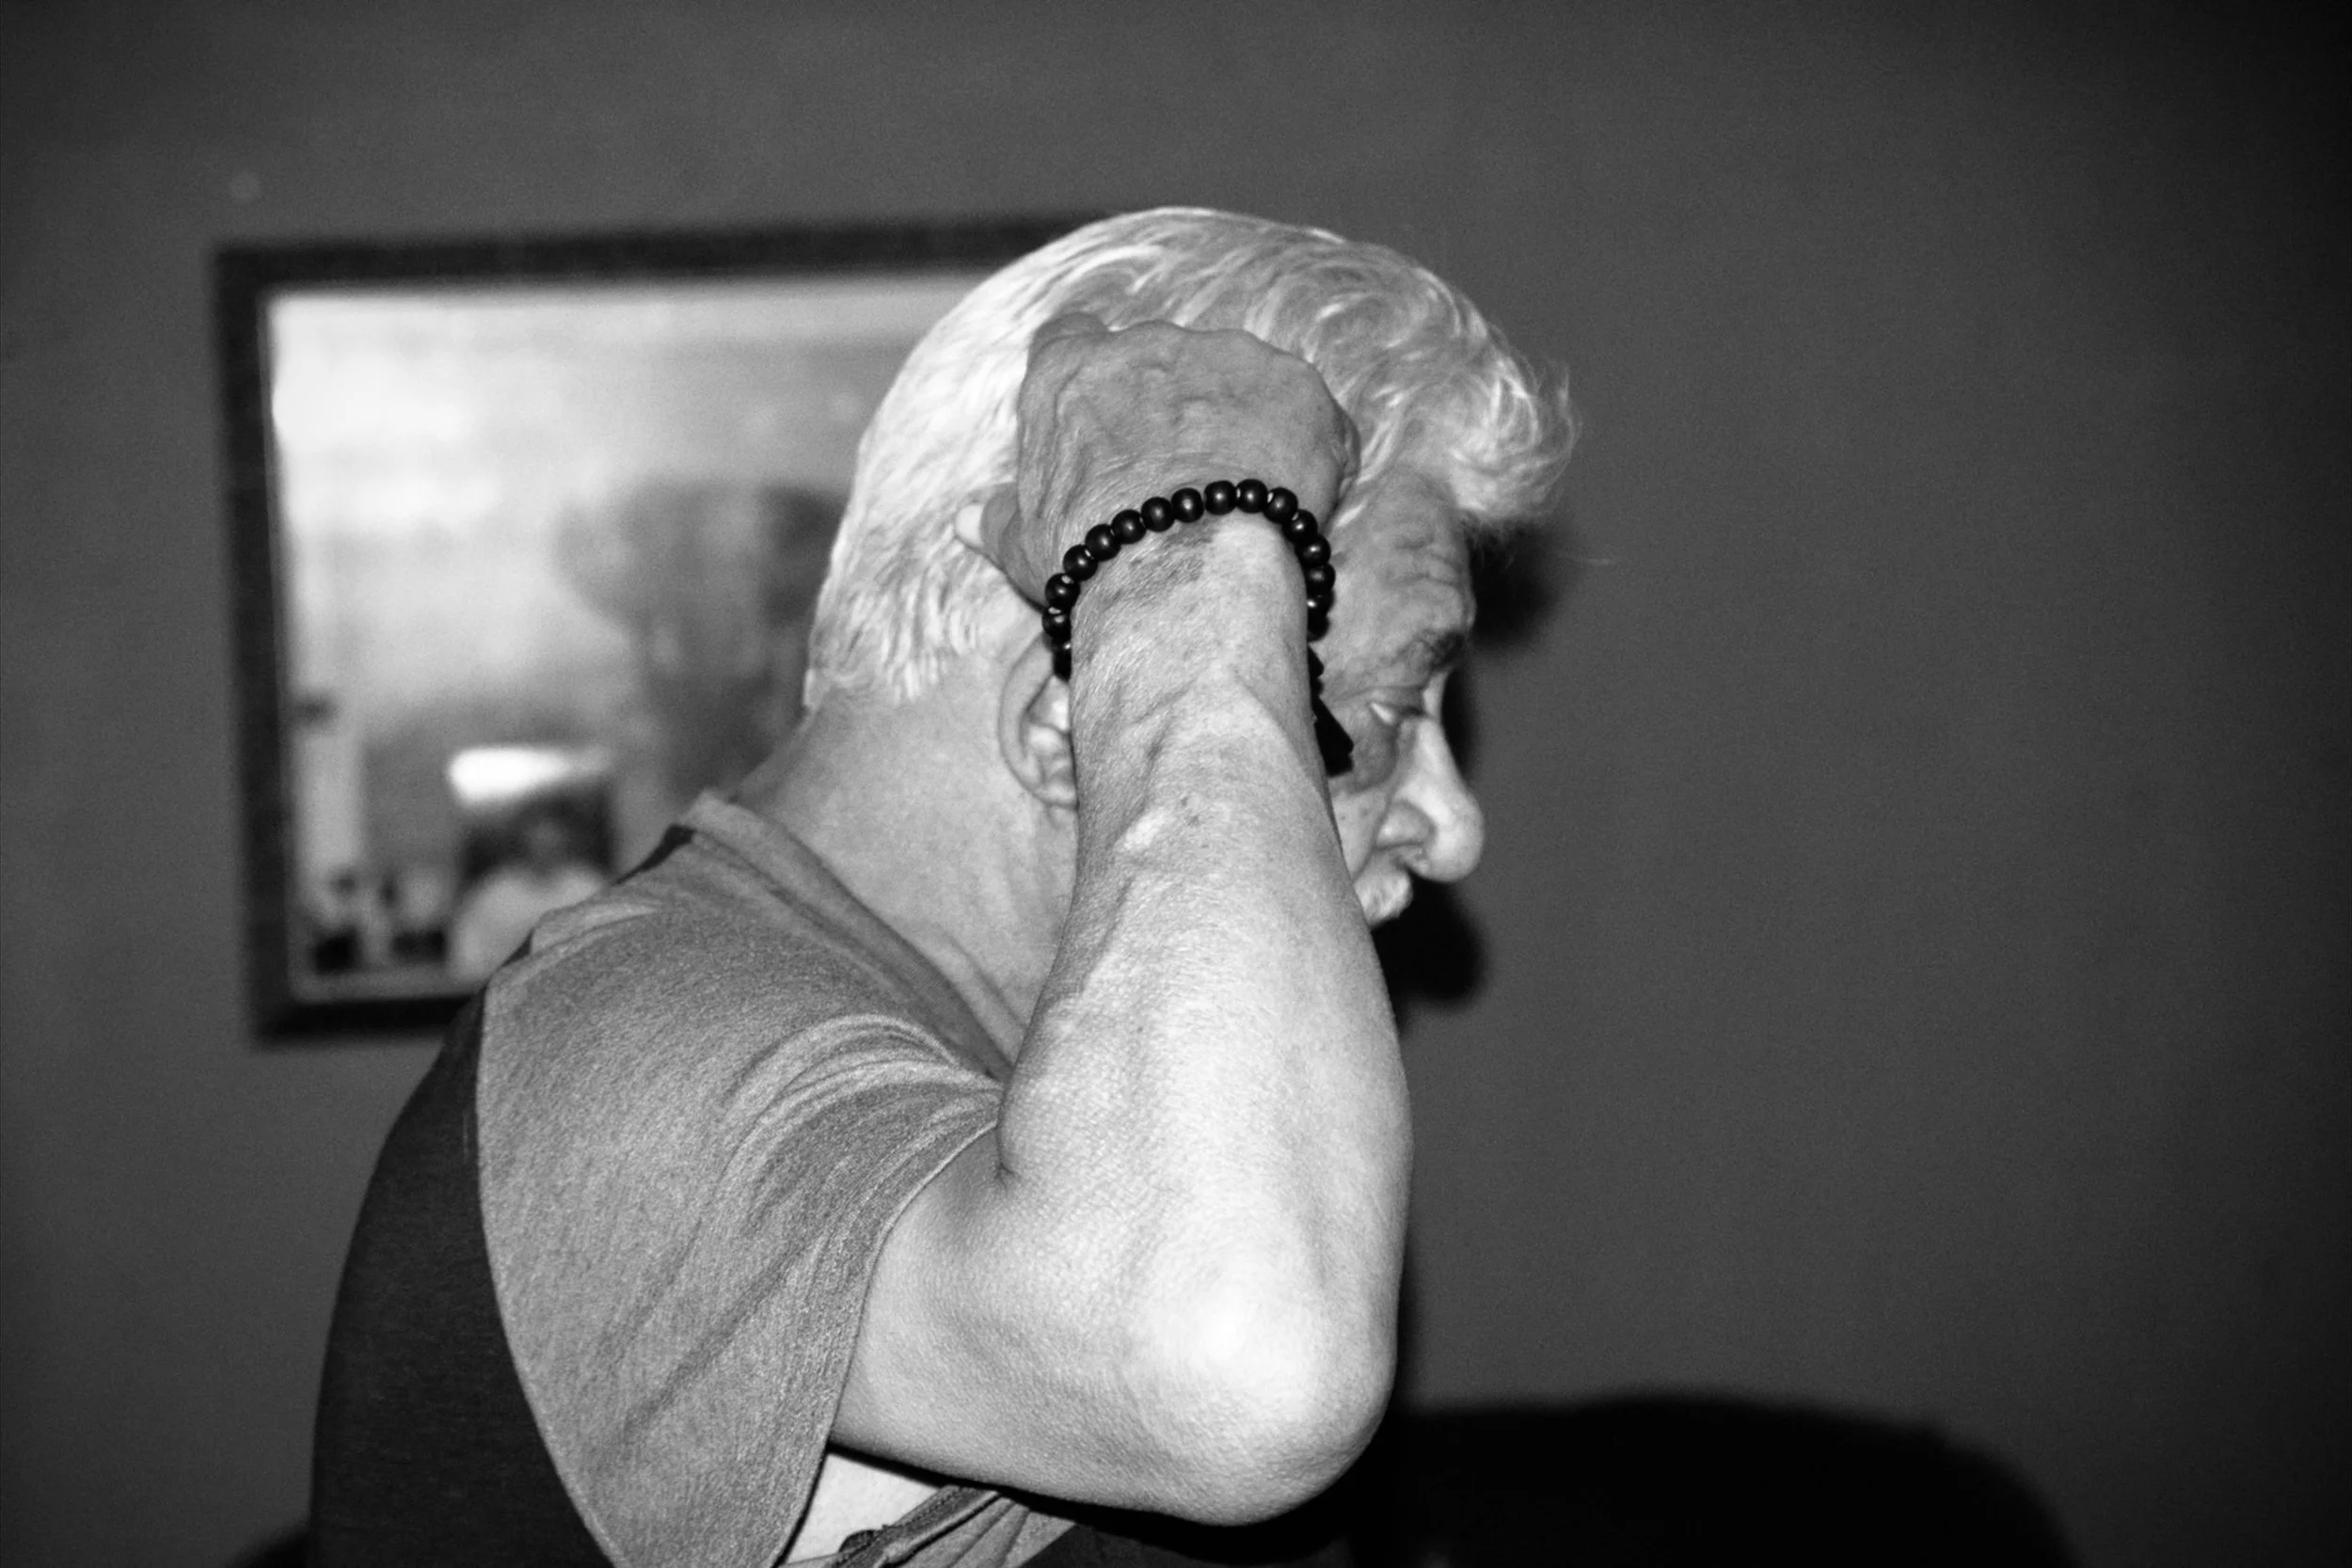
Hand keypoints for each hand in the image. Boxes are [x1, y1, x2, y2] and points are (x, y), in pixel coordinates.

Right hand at [962, 314, 1357, 601]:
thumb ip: (998, 522)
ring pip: (1241, 380)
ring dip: (1247, 424)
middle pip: (1164, 360)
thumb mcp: (1026, 548)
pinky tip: (1301, 503)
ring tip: (1249, 501)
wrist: (1183, 573)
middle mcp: (1146, 346)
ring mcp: (1226, 357)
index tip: (1110, 414)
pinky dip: (1310, 450)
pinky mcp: (1295, 385)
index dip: (1091, 370)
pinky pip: (1309, 413)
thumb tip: (963, 522)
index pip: (1070, 338)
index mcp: (1070, 376)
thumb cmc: (1091, 562)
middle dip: (1179, 407)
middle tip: (1189, 481)